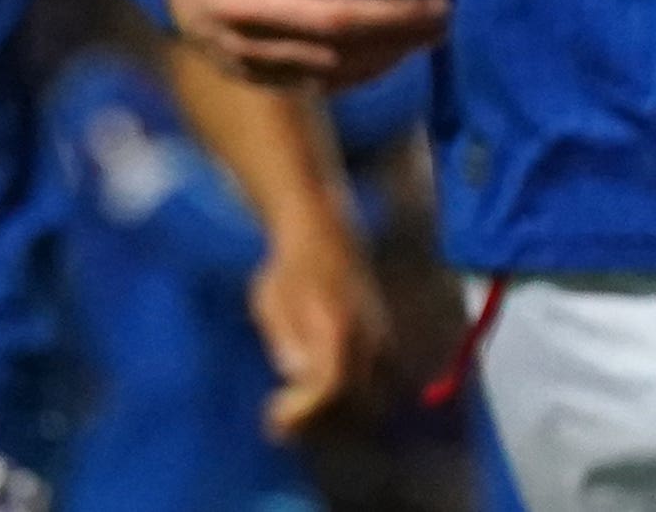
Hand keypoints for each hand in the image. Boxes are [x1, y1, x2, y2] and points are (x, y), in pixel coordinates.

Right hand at [168, 0, 449, 87]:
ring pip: (330, 58)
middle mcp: (244, 4)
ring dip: (389, 50)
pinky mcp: (255, 76)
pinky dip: (364, 72)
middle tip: (441, 10)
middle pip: (330, 19)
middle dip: (394, 17)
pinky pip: (319, 82)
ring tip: (431, 34)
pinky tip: (396, 55)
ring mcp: (248, 46)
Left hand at [247, 228, 393, 437]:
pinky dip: (346, 398)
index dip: (306, 410)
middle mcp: (367, 337)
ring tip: (293, 409)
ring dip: (331, 412)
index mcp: (337, 324)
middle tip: (278, 420)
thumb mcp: (269, 299)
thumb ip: (284, 336)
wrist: (325, 236)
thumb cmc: (289, 268)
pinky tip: (314, 394)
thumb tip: (295, 373)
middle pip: (351, 401)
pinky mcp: (386, 343)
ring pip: (366, 398)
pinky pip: (372, 385)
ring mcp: (381, 341)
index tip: (276, 416)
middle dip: (315, 417)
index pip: (332, 384)